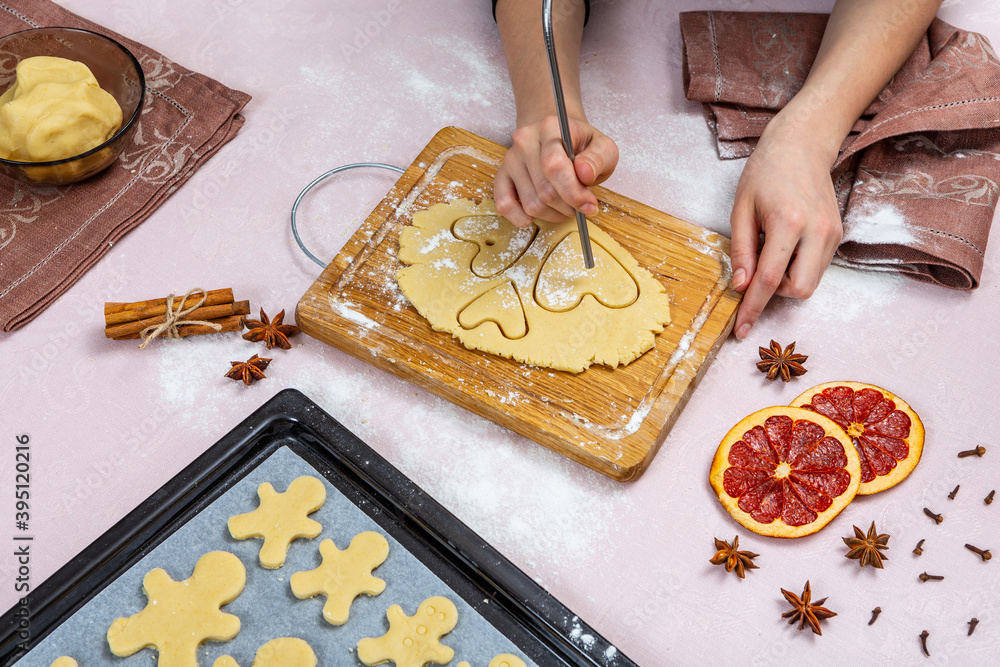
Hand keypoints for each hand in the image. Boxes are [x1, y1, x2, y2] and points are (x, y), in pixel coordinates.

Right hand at [494, 115, 618, 226]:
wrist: (558, 137)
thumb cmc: (581, 145)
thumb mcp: (603, 147)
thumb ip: (599, 159)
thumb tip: (584, 174)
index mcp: (550, 127)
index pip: (554, 167)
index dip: (574, 193)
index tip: (589, 205)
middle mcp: (525, 140)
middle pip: (544, 191)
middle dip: (568, 207)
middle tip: (580, 205)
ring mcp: (511, 159)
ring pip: (531, 204)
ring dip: (553, 214)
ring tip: (565, 205)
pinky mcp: (502, 175)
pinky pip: (504, 205)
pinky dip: (521, 218)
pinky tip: (538, 214)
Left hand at [729, 112, 843, 338]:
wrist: (802, 146)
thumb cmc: (766, 173)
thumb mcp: (742, 209)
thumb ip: (741, 250)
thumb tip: (740, 286)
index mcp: (788, 223)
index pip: (769, 280)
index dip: (753, 308)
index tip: (741, 330)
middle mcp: (817, 231)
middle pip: (799, 289)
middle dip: (775, 293)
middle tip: (756, 272)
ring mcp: (832, 233)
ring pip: (810, 283)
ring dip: (787, 280)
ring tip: (771, 251)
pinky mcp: (838, 234)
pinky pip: (817, 268)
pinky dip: (798, 268)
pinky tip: (786, 246)